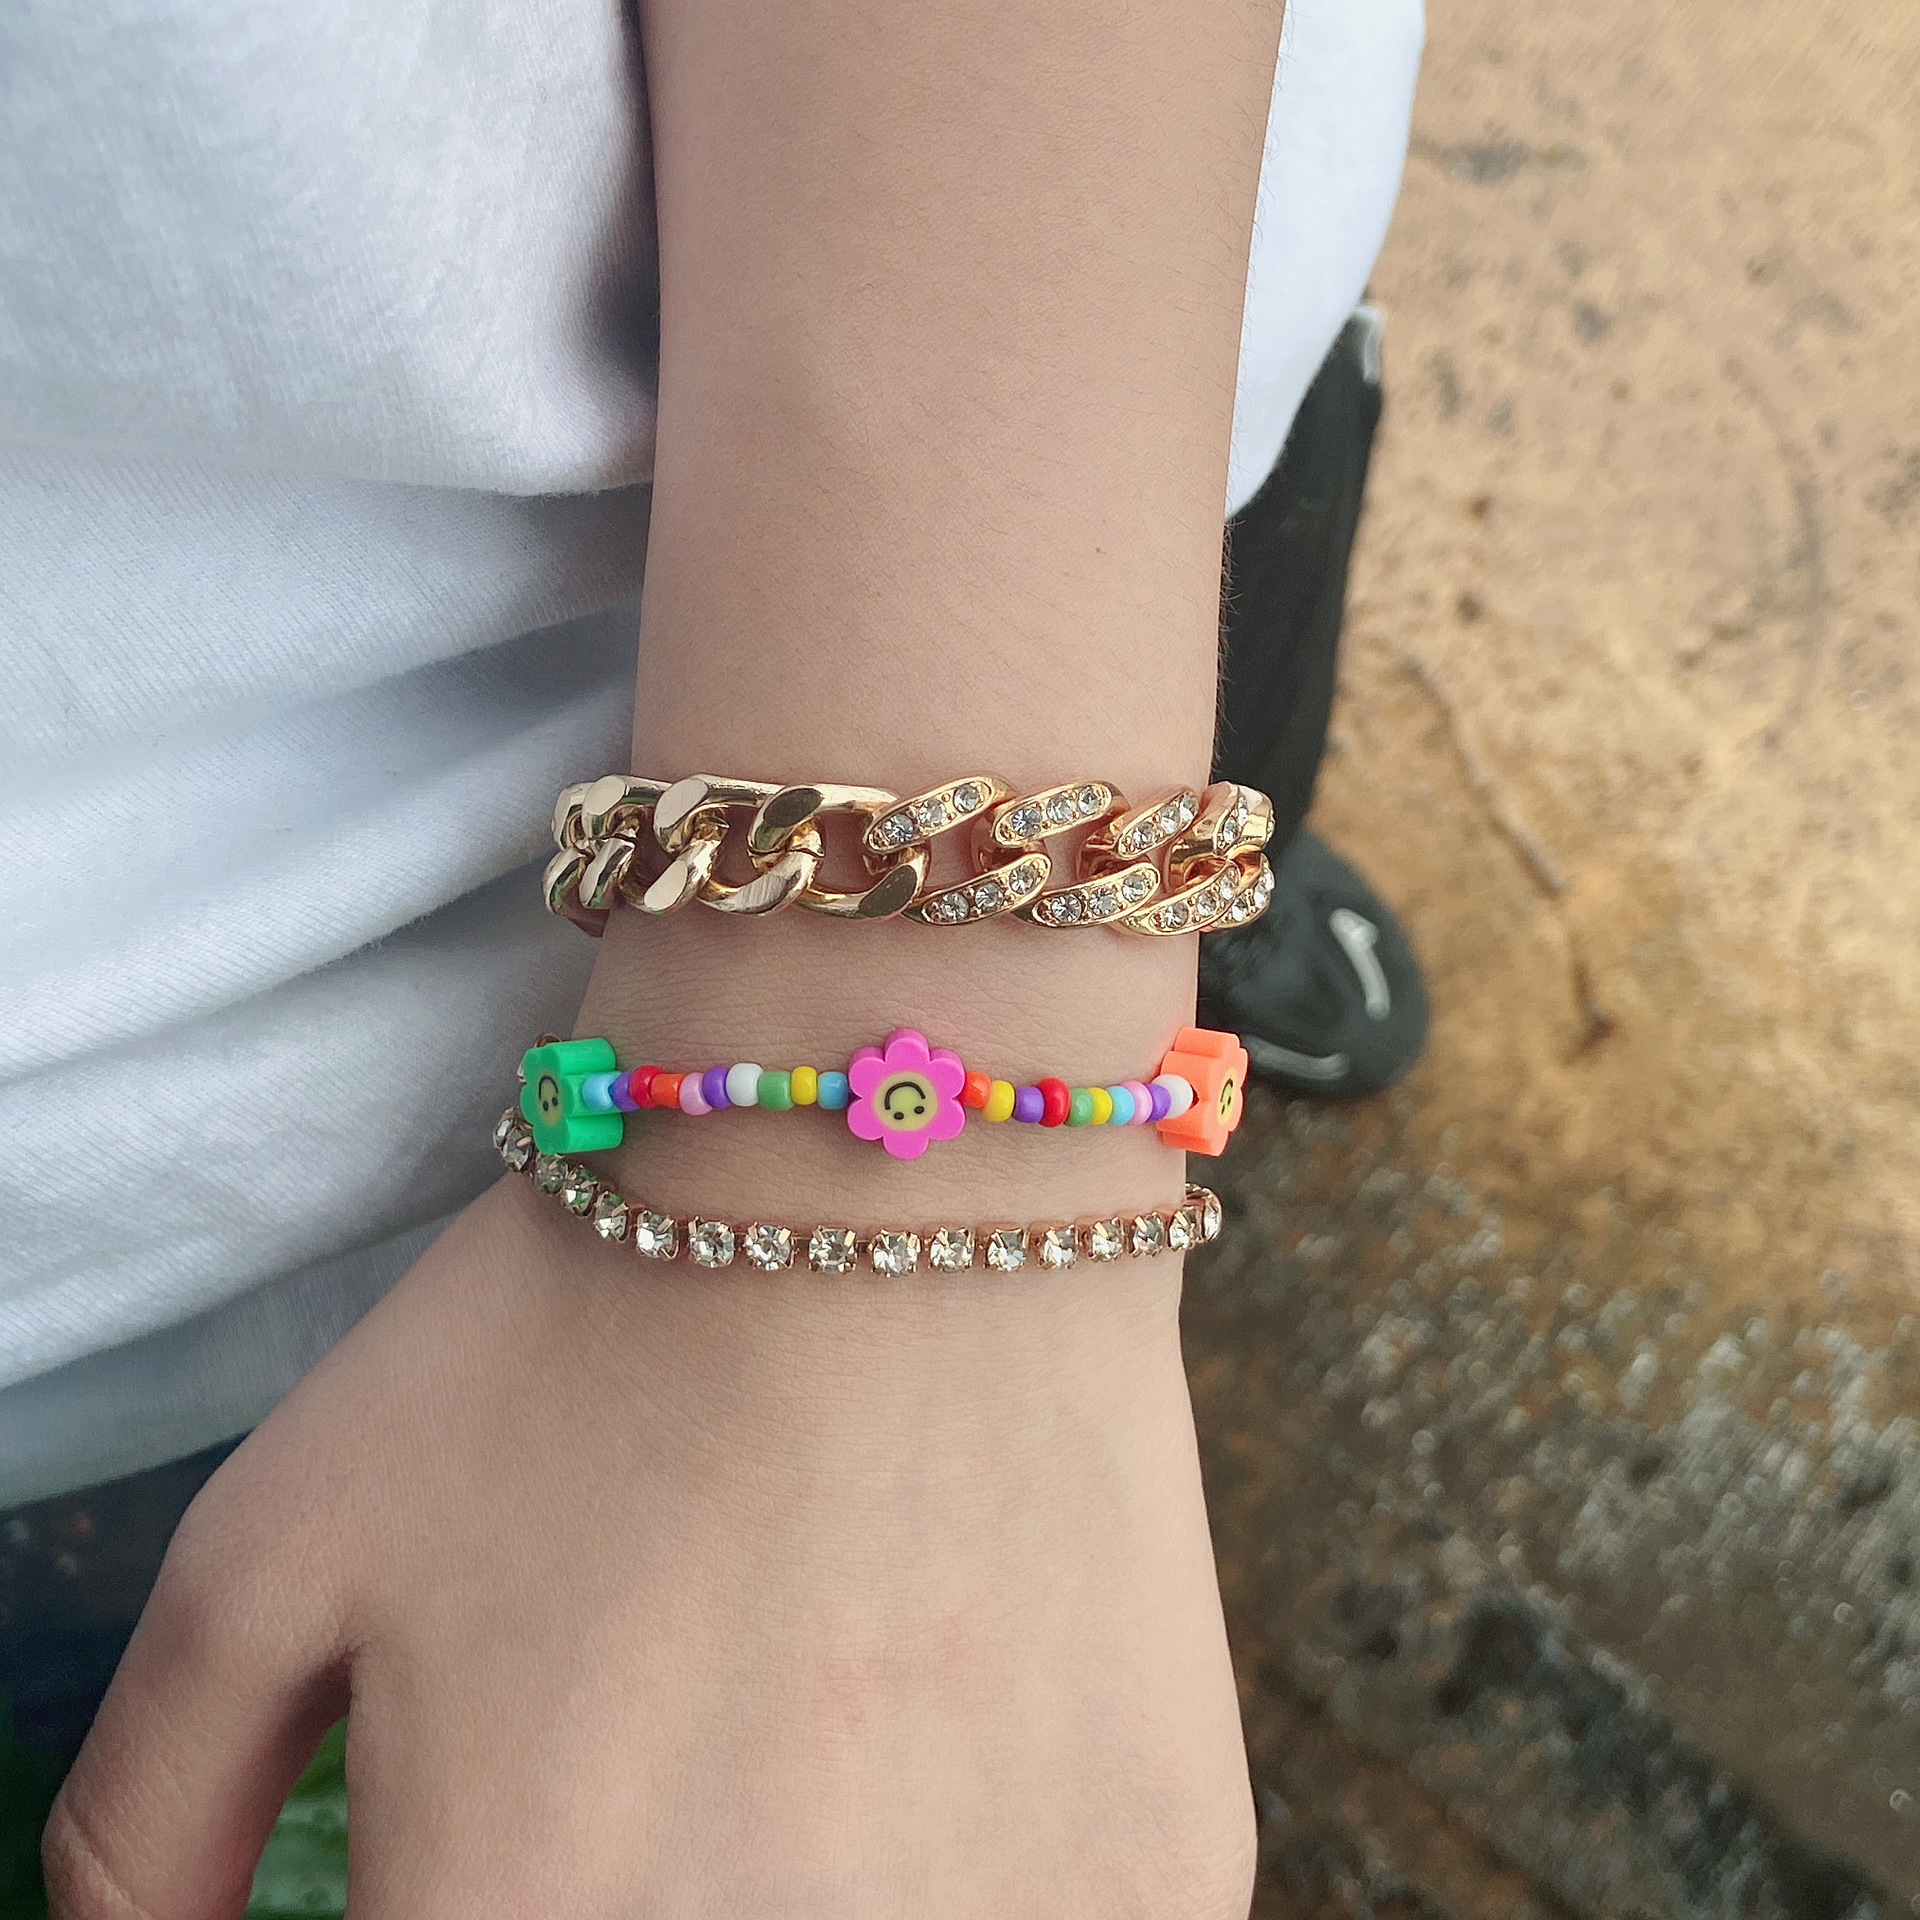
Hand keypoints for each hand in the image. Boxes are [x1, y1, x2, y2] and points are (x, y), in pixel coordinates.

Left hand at [45, 1172, 1254, 1917]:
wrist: (892, 1156)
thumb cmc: (574, 1332)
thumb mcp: (267, 1552)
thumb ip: (144, 1829)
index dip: (481, 1898)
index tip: (526, 1819)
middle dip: (637, 1882)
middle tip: (678, 1731)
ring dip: (818, 1881)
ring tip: (823, 1697)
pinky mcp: (1161, 1886)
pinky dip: (987, 1857)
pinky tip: (962, 1687)